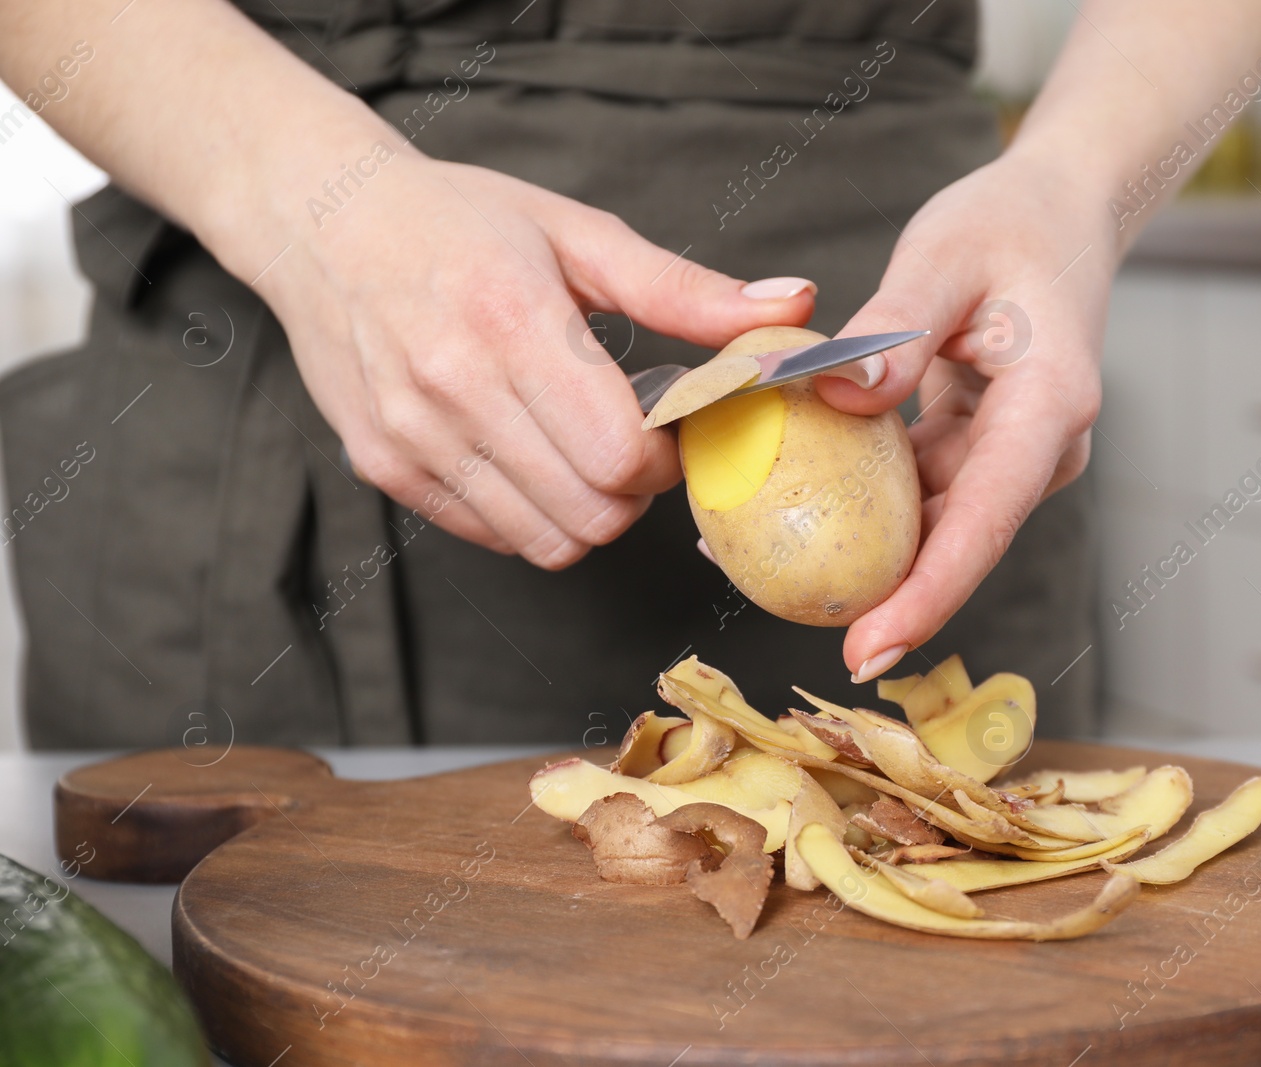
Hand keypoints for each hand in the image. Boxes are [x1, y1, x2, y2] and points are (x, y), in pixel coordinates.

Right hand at [252, 151, 815, 565]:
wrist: (322, 221)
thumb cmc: (459, 220)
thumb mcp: (579, 235)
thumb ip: (688, 291)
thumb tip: (793, 309)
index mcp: (512, 323)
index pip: (621, 456)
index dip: (666, 457)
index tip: (668, 424)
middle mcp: (452, 389)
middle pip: (591, 515)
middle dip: (635, 493)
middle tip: (633, 443)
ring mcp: (411, 437)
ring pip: (543, 543)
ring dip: (585, 511)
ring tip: (580, 448)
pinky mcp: (385, 469)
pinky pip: (492, 535)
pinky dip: (529, 514)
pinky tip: (528, 454)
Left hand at [813, 154, 1115, 680]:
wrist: (1060, 213)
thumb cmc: (1008, 223)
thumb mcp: (946, 255)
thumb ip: (896, 328)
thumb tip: (836, 397)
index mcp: (1050, 405)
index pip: (987, 518)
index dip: (929, 593)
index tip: (870, 647)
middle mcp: (1041, 448)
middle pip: (960, 542)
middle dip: (889, 599)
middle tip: (808, 639)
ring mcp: (1012, 455)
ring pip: (933, 524)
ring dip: (864, 551)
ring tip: (769, 576)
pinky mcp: (981, 450)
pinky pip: (917, 491)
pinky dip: (860, 500)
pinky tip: (789, 507)